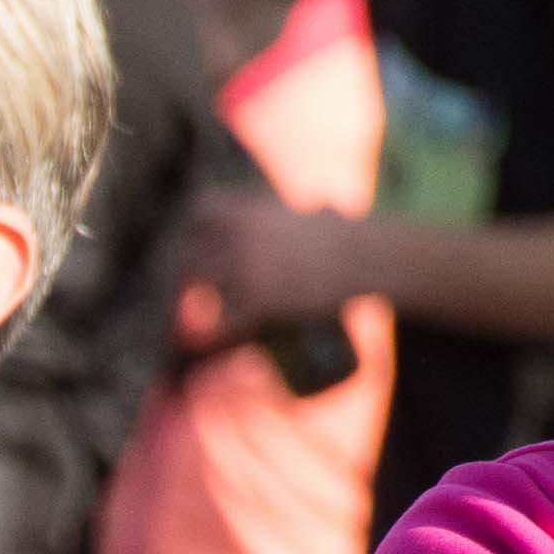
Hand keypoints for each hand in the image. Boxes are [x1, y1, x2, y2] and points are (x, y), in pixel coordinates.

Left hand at [188, 196, 367, 337]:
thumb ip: (310, 210)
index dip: (190, 235)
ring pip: (197, 291)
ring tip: (184, 324)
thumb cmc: (353, 236)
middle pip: (190, 255)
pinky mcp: (258, 302)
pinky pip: (218, 326)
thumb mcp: (323, 214)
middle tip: (187, 300)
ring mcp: (246, 268)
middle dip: (184, 279)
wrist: (370, 258)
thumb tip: (323, 208)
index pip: (199, 212)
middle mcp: (241, 235)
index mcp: (250, 210)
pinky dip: (206, 338)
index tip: (193, 252)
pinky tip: (198, 346)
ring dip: (186, 308)